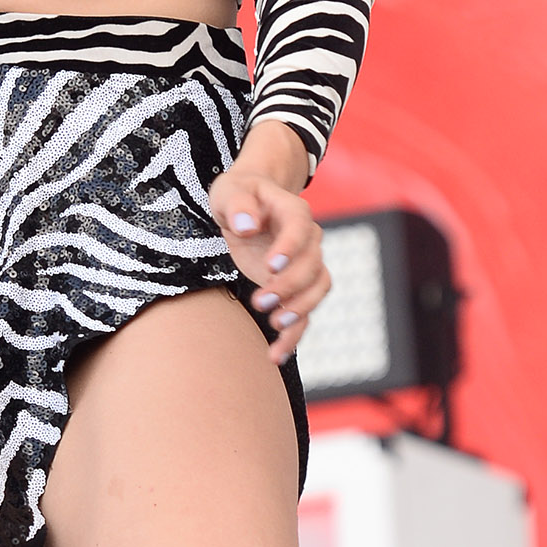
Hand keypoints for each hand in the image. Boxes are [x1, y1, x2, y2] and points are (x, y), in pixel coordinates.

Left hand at [208, 121, 329, 364]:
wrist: (250, 204)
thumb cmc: (238, 194)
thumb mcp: (229, 191)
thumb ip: (237, 204)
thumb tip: (247, 227)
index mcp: (293, 210)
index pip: (301, 228)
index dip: (290, 248)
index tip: (270, 265)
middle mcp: (307, 238)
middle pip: (312, 265)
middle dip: (289, 286)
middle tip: (260, 301)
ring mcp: (305, 264)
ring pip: (317, 290)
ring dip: (299, 310)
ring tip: (274, 326)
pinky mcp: (295, 286)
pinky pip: (304, 312)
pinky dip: (294, 335)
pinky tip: (276, 355)